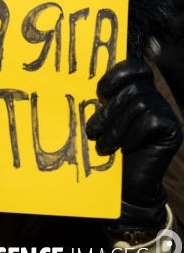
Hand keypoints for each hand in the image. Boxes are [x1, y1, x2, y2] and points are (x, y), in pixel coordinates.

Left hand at [86, 58, 182, 232]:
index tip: (101, 89)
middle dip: (110, 109)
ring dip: (117, 125)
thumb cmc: (108, 148)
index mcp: (137, 88)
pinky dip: (134, 133)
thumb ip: (100, 100)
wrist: (126, 186)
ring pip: (140, 103)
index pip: (136, 66)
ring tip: (103, 144)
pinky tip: (125, 147)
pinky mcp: (172, 129)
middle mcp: (154, 97)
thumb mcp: (100, 120)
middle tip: (92, 129)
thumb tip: (80, 81)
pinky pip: (152, 120)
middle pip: (134, 87)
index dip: (119, 73)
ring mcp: (165, 112)